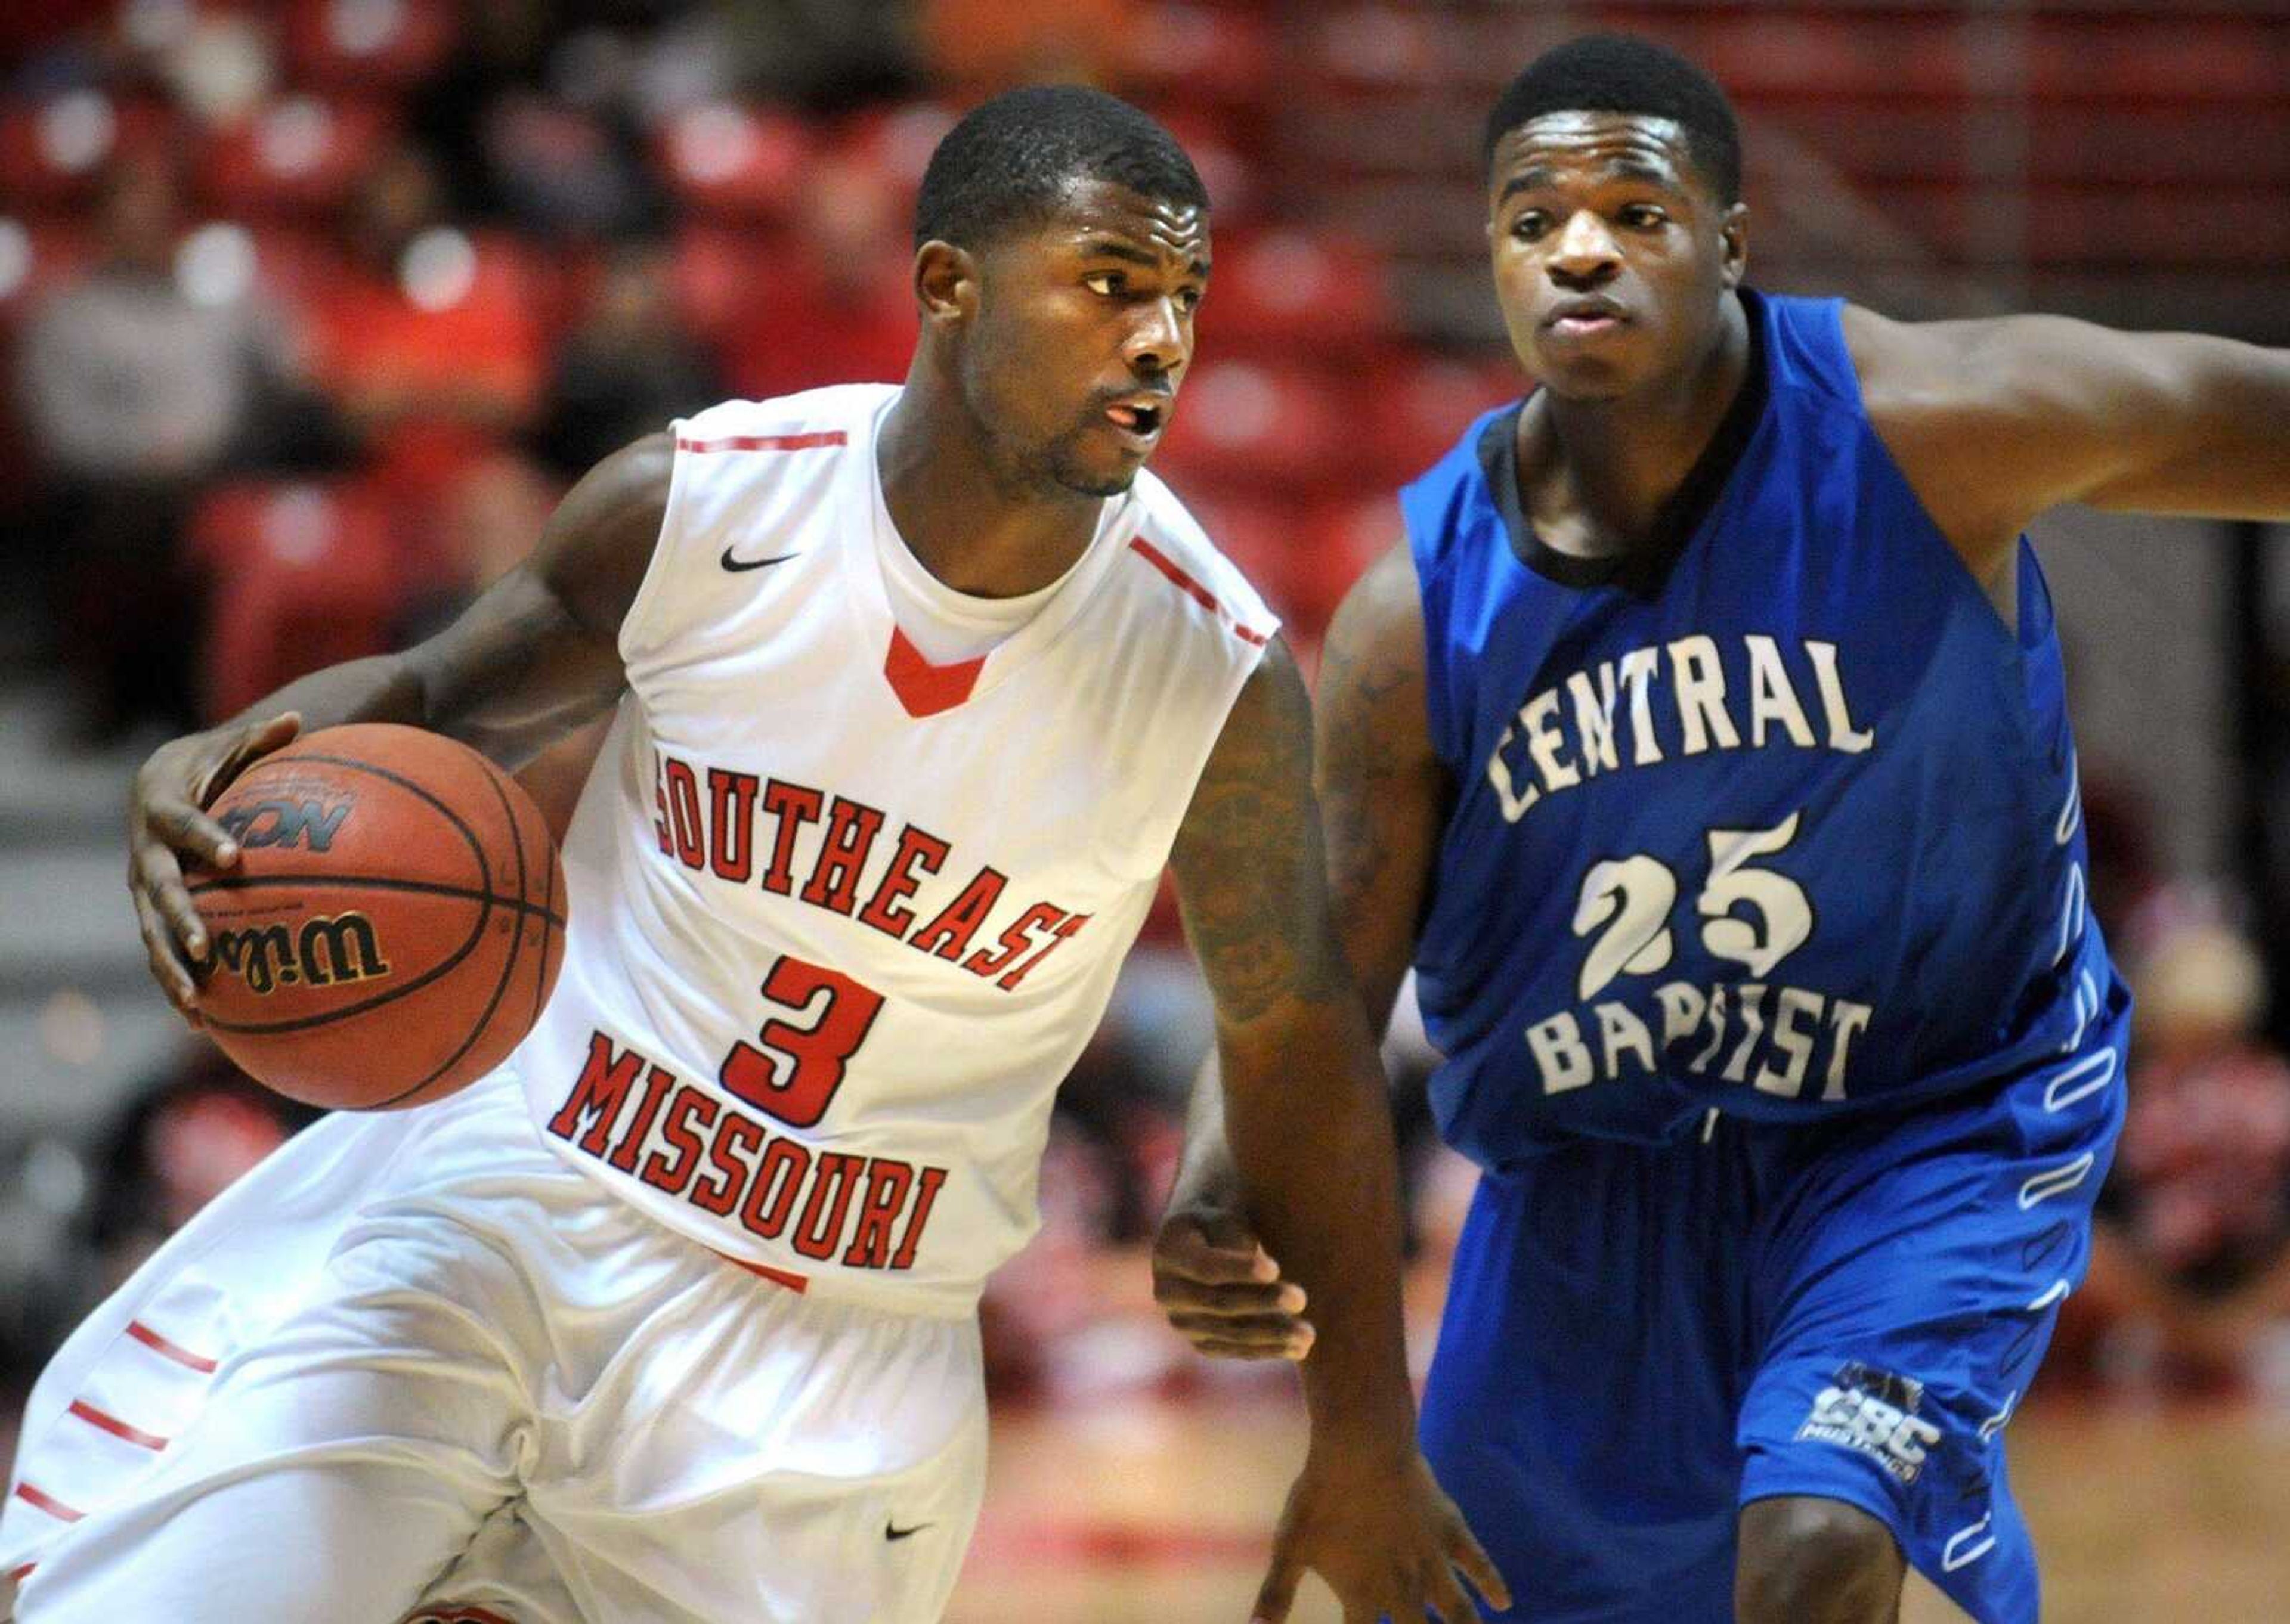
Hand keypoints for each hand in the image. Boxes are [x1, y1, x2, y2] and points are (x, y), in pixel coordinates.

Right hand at [127, 711, 301, 1021]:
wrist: (159, 783)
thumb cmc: (210, 762)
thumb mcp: (230, 747)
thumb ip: (262, 739)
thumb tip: (298, 719)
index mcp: (162, 808)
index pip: (182, 824)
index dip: (205, 838)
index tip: (236, 856)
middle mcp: (145, 853)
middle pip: (159, 890)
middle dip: (180, 919)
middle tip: (207, 945)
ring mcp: (145, 888)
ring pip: (151, 933)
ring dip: (171, 968)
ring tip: (196, 1003)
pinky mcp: (154, 913)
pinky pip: (162, 953)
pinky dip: (179, 984)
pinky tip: (202, 1024)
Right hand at [1152, 1206, 1313, 1360]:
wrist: (1210, 1239)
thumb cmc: (1227, 1219)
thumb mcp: (1228, 1215)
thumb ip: (1237, 1239)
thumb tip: (1265, 1276)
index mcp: (1169, 1250)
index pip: (1204, 1266)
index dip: (1239, 1269)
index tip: (1275, 1268)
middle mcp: (1166, 1291)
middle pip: (1219, 1302)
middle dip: (1263, 1302)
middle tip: (1301, 1299)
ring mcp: (1182, 1320)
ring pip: (1230, 1332)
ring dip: (1272, 1334)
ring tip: (1308, 1333)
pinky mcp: (1202, 1341)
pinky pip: (1236, 1349)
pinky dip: (1268, 1349)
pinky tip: (1299, 1348)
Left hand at [1252, 1446, 1509, 1621]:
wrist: (1360, 1448)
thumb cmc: (1319, 1496)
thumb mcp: (1290, 1547)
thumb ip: (1275, 1594)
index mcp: (1363, 1596)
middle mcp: (1403, 1587)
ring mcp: (1431, 1561)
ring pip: (1457, 1610)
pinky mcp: (1450, 1532)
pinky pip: (1479, 1564)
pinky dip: (1493, 1584)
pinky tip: (1504, 1602)